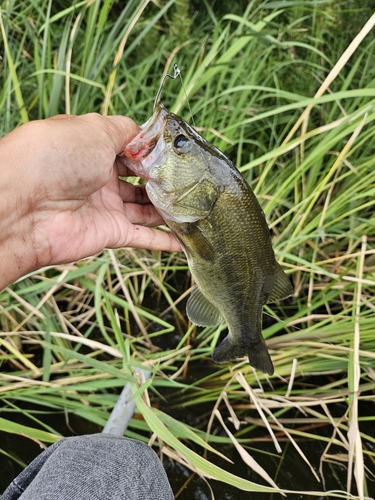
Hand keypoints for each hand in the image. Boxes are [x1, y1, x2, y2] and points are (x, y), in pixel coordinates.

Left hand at [0, 113, 180, 289]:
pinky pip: (143, 237)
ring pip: (145, 209)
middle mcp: (99, 178)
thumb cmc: (56, 157)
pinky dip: (165, 241)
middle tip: (194, 181)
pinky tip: (186, 241)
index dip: (154, 151)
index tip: (179, 153)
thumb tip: (144, 134)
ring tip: (197, 206)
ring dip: (169, 209)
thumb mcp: (94, 129)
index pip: (130, 149)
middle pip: (140, 181)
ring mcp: (105, 207)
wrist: (26, 205)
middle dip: (165, 181)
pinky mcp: (110, 233)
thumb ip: (124, 130)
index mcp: (93, 148)